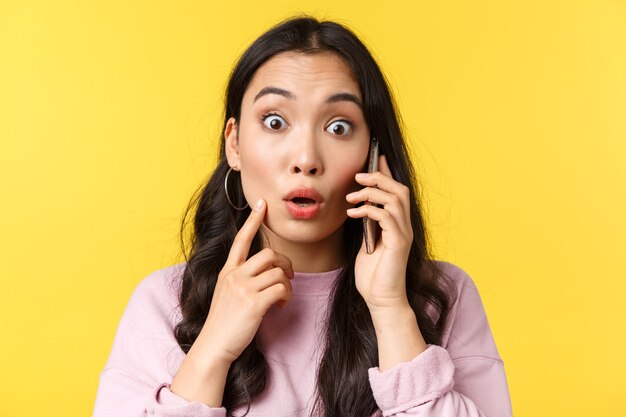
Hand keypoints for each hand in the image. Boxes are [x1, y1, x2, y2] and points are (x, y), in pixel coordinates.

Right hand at [197, 199, 293, 364]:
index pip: (241, 239)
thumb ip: (241, 279)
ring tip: (283, 298)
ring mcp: (243, 289)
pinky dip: (287, 297)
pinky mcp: (253, 303)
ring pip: (278, 273)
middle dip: (285, 263)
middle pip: (269, 254)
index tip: (262, 203)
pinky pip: (281, 289)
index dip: (253, 220)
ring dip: (288, 285)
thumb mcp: (226, 294)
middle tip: (289, 277)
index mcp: (227, 271)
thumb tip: (267, 273)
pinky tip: (281, 306)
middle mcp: (234, 276)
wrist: (214, 346)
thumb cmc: (224, 323)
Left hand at [346, 155, 412, 312]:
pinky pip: (387, 217)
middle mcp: (404, 227)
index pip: (397, 192)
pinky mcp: (398, 244)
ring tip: (352, 195)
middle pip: (399, 189)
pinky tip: (354, 212)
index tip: (374, 159)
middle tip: (358, 176)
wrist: (381, 300)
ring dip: (372, 192)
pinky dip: (369, 209)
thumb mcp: (368, 244)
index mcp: (398, 225)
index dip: (387, 173)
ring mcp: (403, 235)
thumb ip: (369, 226)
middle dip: (379, 177)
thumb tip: (361, 207)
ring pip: (395, 199)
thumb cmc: (373, 276)